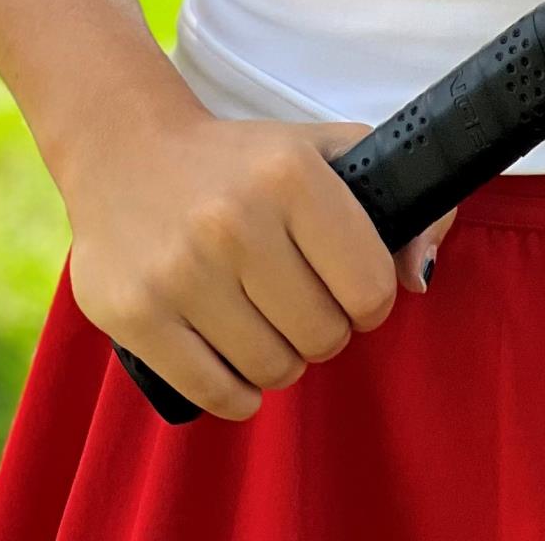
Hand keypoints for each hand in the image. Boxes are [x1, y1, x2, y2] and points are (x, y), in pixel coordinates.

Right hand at [59, 106, 456, 422]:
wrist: (122, 149)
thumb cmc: (237, 161)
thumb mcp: (319, 151)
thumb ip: (396, 201)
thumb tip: (421, 275)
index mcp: (290, 175)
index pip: (370, 286)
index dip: (369, 299)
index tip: (350, 289)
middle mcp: (236, 221)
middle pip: (323, 336)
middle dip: (322, 330)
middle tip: (301, 305)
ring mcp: (180, 271)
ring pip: (272, 370)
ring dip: (279, 361)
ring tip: (263, 323)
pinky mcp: (136, 315)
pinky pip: (215, 394)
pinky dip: (236, 392)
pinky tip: (233, 357)